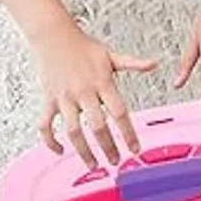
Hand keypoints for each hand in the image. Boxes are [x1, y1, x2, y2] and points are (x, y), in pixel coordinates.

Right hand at [33, 19, 158, 166]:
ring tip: (94, 165)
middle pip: (97, 126)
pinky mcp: (49, 100)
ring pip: (73, 131)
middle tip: (116, 162)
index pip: (119, 112)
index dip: (128, 133)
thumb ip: (133, 63)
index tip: (135, 149)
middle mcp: (84, 92)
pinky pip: (46, 125)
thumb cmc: (84, 46)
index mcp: (102, 83)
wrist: (54, 35)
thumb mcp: (111, 55)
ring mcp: (65, 98)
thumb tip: (155, 63)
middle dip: (108, 147)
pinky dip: (50, 141)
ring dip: (83, 151)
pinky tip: (60, 150)